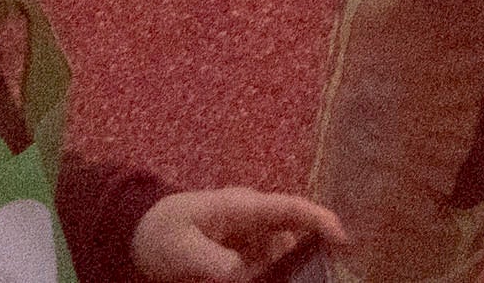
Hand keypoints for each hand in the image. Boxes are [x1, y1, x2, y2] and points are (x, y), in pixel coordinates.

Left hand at [139, 199, 352, 281]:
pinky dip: (273, 276)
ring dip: (290, 271)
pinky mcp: (243, 255)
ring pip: (283, 254)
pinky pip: (267, 267)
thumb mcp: (181, 250)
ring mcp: (250, 236)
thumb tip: (242, 275)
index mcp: (243, 207)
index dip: (320, 220)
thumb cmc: (160, 233)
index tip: (344, 239)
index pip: (291, 208)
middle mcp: (254, 219)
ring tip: (303, 277)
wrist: (139, 234)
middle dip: (314, 253)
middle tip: (327, 274)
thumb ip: (212, 262)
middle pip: (296, 233)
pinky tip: (275, 279)